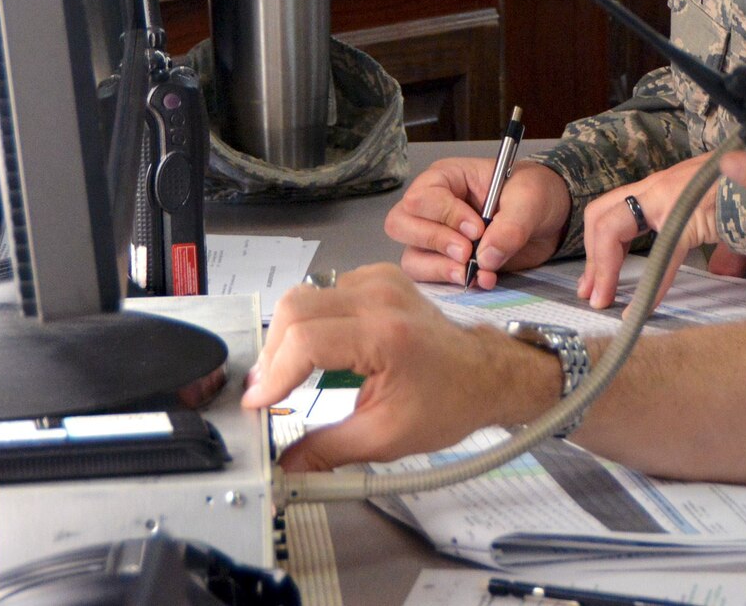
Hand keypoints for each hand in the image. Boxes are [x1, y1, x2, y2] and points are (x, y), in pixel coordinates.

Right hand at [242, 264, 554, 469]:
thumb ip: (327, 450)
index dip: (273, 375)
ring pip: (305, 296)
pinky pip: (326, 290)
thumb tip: (284, 467)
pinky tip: (319, 349)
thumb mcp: (385, 437)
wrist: (487, 373)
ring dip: (287, 336)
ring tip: (288, 374)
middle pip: (295, 309)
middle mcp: (381, 298)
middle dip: (273, 354)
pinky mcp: (379, 278)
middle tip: (269, 392)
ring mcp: (380, 282)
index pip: (306, 341)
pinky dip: (311, 319)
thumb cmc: (449, 403)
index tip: (258, 404)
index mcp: (386, 335)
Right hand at [384, 156, 570, 287]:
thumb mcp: (530, 199)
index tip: (478, 229)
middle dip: (434, 241)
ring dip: (439, 268)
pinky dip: (452, 283)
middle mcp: (433, 207)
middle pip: (401, 224)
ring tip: (470, 271)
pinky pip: (430, 278)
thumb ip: (511, 225)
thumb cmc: (535, 194)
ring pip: (411, 256)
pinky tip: (483, 280)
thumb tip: (486, 257)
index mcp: (447, 178)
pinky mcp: (447, 262)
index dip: (446, 216)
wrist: (550, 221)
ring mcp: (437, 237)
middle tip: (467, 252)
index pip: (422, 197)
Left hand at [577, 154, 722, 310]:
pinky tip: (642, 311)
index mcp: (662, 185)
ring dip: (604, 267)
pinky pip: (661, 256)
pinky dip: (650, 287)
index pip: (612, 207)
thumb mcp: (725, 215)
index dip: (597, 245)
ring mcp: (668, 197)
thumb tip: (723, 270)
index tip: (595, 281)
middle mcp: (657, 186)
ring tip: (602, 300)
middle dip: (590, 256)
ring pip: (613, 226)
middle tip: (590, 293)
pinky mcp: (686, 215)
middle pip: (600, 214)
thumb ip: (718, 241)